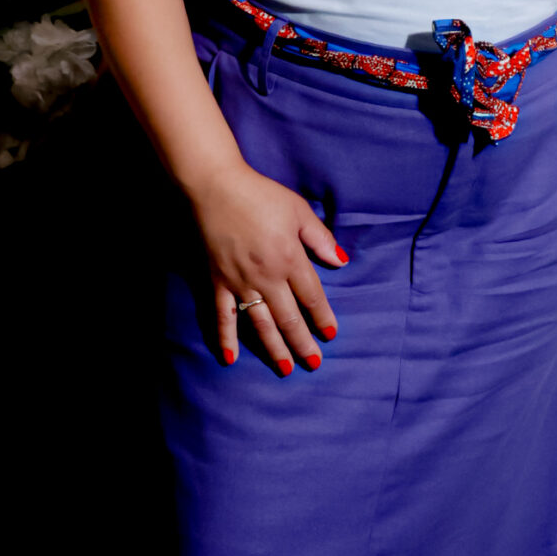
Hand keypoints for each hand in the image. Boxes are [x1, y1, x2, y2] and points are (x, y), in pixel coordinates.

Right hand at [190, 160, 347, 372]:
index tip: (331, 334)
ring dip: (274, 348)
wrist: (215, 187)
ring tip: (285, 368)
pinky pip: (223, 316)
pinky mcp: (217, 283)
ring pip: (261, 324)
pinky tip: (230, 358)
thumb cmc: (260, 195)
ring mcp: (240, 283)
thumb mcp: (299, 210)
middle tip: (314, 363)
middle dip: (303, 343)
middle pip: (290, 318)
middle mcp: (267, 277)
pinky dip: (226, 338)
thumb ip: (320, 238)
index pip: (312, 297)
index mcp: (290, 259)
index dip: (323, 318)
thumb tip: (341, 262)